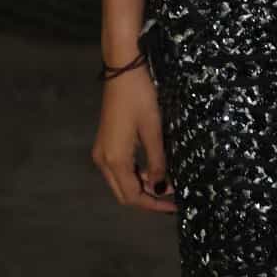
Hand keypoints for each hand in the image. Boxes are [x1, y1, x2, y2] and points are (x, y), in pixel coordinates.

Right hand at [91, 67, 176, 212]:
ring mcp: (102, 151)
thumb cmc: (139, 98)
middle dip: (148, 198)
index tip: (174, 207)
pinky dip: (136, 173)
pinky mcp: (106, 142)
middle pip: (124, 193)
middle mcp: (103, 161)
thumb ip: (157, 162)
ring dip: (143, 185)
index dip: (153, 205)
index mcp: (114, 160)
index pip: (132, 196)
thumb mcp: (153, 130)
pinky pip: (120, 168)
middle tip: (173, 199)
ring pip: (121, 181)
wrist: (122, 69)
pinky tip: (153, 169)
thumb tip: (161, 189)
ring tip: (167, 182)